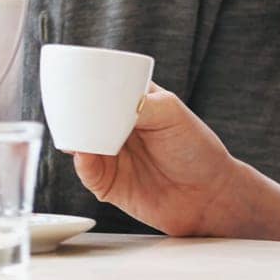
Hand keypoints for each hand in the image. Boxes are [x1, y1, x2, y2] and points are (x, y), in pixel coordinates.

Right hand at [71, 84, 244, 236]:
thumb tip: (108, 105)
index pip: (105, 90)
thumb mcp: (171, 114)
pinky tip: (83, 154)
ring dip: (75, 137)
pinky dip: (82, 162)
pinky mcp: (108, 184)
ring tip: (75, 132)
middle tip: (70, 109)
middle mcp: (119, 128)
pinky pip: (88, 172)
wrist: (209, 195)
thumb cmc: (197, 149)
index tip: (78, 84)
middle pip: (87, 117)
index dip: (90, 87)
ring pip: (82, 143)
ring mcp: (112, 155)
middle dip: (76, 113)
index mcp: (134, 104)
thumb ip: (139, 106)